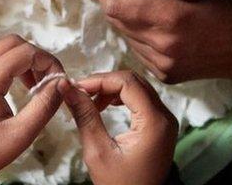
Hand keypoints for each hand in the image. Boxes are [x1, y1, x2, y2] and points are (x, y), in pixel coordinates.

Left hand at [0, 35, 65, 181]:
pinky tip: (14, 88)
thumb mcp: (20, 134)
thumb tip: (61, 83)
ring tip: (33, 85)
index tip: (59, 79)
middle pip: (12, 42)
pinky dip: (6, 66)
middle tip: (46, 80)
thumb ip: (44, 105)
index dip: (48, 61)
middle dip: (34, 56)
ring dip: (20, 60)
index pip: (25, 52)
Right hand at [61, 70, 176, 184]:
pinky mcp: (161, 125)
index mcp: (154, 123)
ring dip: (112, 88)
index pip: (127, 83)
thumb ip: (85, 116)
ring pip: (137, 87)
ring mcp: (165, 120)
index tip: (77, 88)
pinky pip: (141, 99)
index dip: (100, 80)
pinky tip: (104, 105)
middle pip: (134, 81)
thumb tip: (67, 87)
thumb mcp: (97, 152)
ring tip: (89, 100)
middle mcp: (165, 117)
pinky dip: (121, 97)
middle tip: (80, 92)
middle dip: (104, 82)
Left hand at [99, 0, 231, 82]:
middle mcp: (162, 42)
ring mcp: (163, 63)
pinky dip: (141, 39)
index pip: (117, 6)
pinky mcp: (165, 75)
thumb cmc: (225, 10)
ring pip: (126, 37)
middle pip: (117, 22)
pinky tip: (155, 30)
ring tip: (141, 10)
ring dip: (127, 23)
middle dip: (115, 5)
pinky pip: (139, 52)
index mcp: (170, 16)